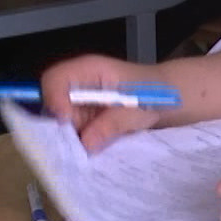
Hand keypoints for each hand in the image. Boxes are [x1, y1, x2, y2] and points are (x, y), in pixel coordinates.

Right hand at [38, 54, 166, 151]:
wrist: (170, 98)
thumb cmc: (155, 93)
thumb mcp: (138, 109)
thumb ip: (112, 124)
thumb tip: (86, 144)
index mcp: (88, 69)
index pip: (54, 79)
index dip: (54, 100)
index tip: (67, 122)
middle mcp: (78, 84)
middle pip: (50, 103)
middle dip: (60, 126)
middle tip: (76, 144)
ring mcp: (79, 101)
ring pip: (59, 122)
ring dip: (71, 138)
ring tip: (87, 150)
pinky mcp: (84, 118)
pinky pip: (72, 131)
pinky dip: (78, 142)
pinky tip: (91, 150)